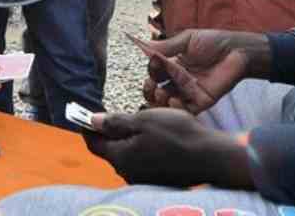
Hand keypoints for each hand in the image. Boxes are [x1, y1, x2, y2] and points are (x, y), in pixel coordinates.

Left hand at [86, 108, 253, 189]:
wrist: (209, 157)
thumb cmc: (177, 134)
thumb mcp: (144, 120)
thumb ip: (115, 122)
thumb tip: (92, 121)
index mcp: (120, 158)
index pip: (94, 144)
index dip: (87, 128)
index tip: (84, 115)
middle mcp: (128, 173)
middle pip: (111, 150)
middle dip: (111, 133)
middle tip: (118, 114)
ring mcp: (142, 179)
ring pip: (128, 155)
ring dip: (130, 140)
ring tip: (143, 122)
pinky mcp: (156, 180)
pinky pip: (142, 161)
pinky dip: (143, 148)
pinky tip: (157, 137)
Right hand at [141, 29, 270, 113]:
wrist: (237, 50)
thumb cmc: (214, 42)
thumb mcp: (187, 40)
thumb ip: (167, 46)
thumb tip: (145, 46)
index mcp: (174, 66)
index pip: (155, 73)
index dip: (151, 71)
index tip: (153, 64)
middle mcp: (179, 81)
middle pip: (157, 91)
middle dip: (150, 90)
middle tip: (152, 86)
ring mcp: (190, 93)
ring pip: (168, 103)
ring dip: (160, 101)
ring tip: (161, 94)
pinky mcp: (201, 101)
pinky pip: (186, 110)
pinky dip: (177, 109)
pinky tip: (173, 101)